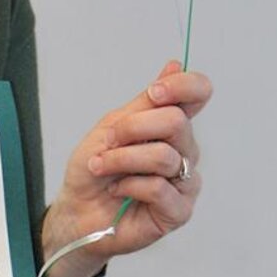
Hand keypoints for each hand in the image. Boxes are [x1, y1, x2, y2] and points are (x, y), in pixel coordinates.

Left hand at [42, 61, 211, 276]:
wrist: (77, 210)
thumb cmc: (94, 168)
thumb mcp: (112, 127)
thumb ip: (145, 102)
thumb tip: (174, 65)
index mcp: (170, 125)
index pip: (198, 94)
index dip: (182, 86)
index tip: (154, 93)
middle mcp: (184, 150)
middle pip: (176, 122)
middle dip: (132, 128)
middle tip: (108, 141)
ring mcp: (185, 182)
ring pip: (164, 156)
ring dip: (122, 159)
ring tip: (102, 167)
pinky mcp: (179, 211)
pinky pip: (159, 188)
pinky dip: (129, 186)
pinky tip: (119, 191)